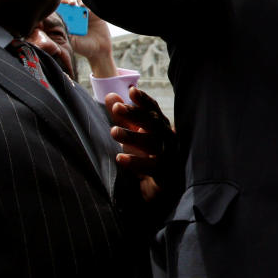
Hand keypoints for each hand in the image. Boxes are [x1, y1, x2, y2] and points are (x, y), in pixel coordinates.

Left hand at [64, 0, 116, 78]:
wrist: (99, 50)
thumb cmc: (83, 47)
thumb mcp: (71, 41)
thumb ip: (65, 32)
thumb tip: (56, 23)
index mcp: (66, 22)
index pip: (60, 10)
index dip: (58, 6)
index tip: (57, 6)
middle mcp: (74, 16)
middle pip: (67, 3)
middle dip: (66, 1)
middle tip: (67, 3)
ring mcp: (84, 14)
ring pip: (77, 1)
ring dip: (74, 0)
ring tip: (74, 4)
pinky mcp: (94, 13)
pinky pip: (89, 4)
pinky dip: (86, 3)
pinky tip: (84, 7)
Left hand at [107, 87, 178, 201]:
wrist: (162, 186)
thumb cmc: (148, 154)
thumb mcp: (133, 133)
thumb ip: (123, 116)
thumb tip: (110, 95)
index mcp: (160, 126)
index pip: (152, 110)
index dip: (143, 100)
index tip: (131, 91)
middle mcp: (166, 137)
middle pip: (153, 123)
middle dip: (135, 114)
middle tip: (116, 108)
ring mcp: (167, 154)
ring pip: (152, 143)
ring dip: (133, 136)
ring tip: (113, 131)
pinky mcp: (164, 172)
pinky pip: (150, 167)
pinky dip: (136, 162)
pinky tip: (120, 158)